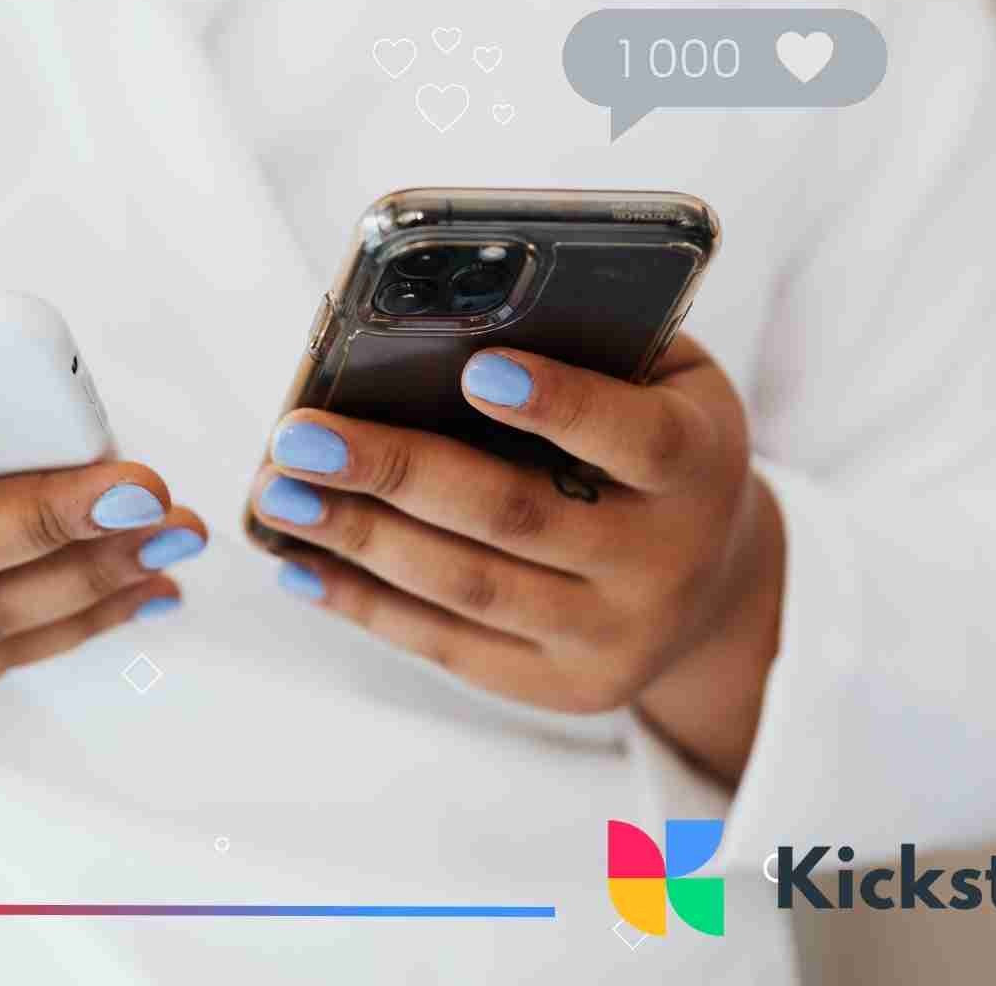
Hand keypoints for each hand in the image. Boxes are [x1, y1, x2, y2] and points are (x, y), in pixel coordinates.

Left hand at [249, 335, 782, 782]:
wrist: (718, 581)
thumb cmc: (658, 439)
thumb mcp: (663, 378)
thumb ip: (588, 341)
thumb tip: (446, 309)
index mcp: (698, 465)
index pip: (636, 439)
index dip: (559, 406)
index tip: (476, 369)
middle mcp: (664, 562)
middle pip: (515, 516)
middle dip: (395, 471)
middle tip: (300, 436)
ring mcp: (612, 637)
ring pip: (467, 587)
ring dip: (357, 538)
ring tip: (277, 493)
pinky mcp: (561, 686)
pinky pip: (447, 646)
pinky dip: (364, 603)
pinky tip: (300, 560)